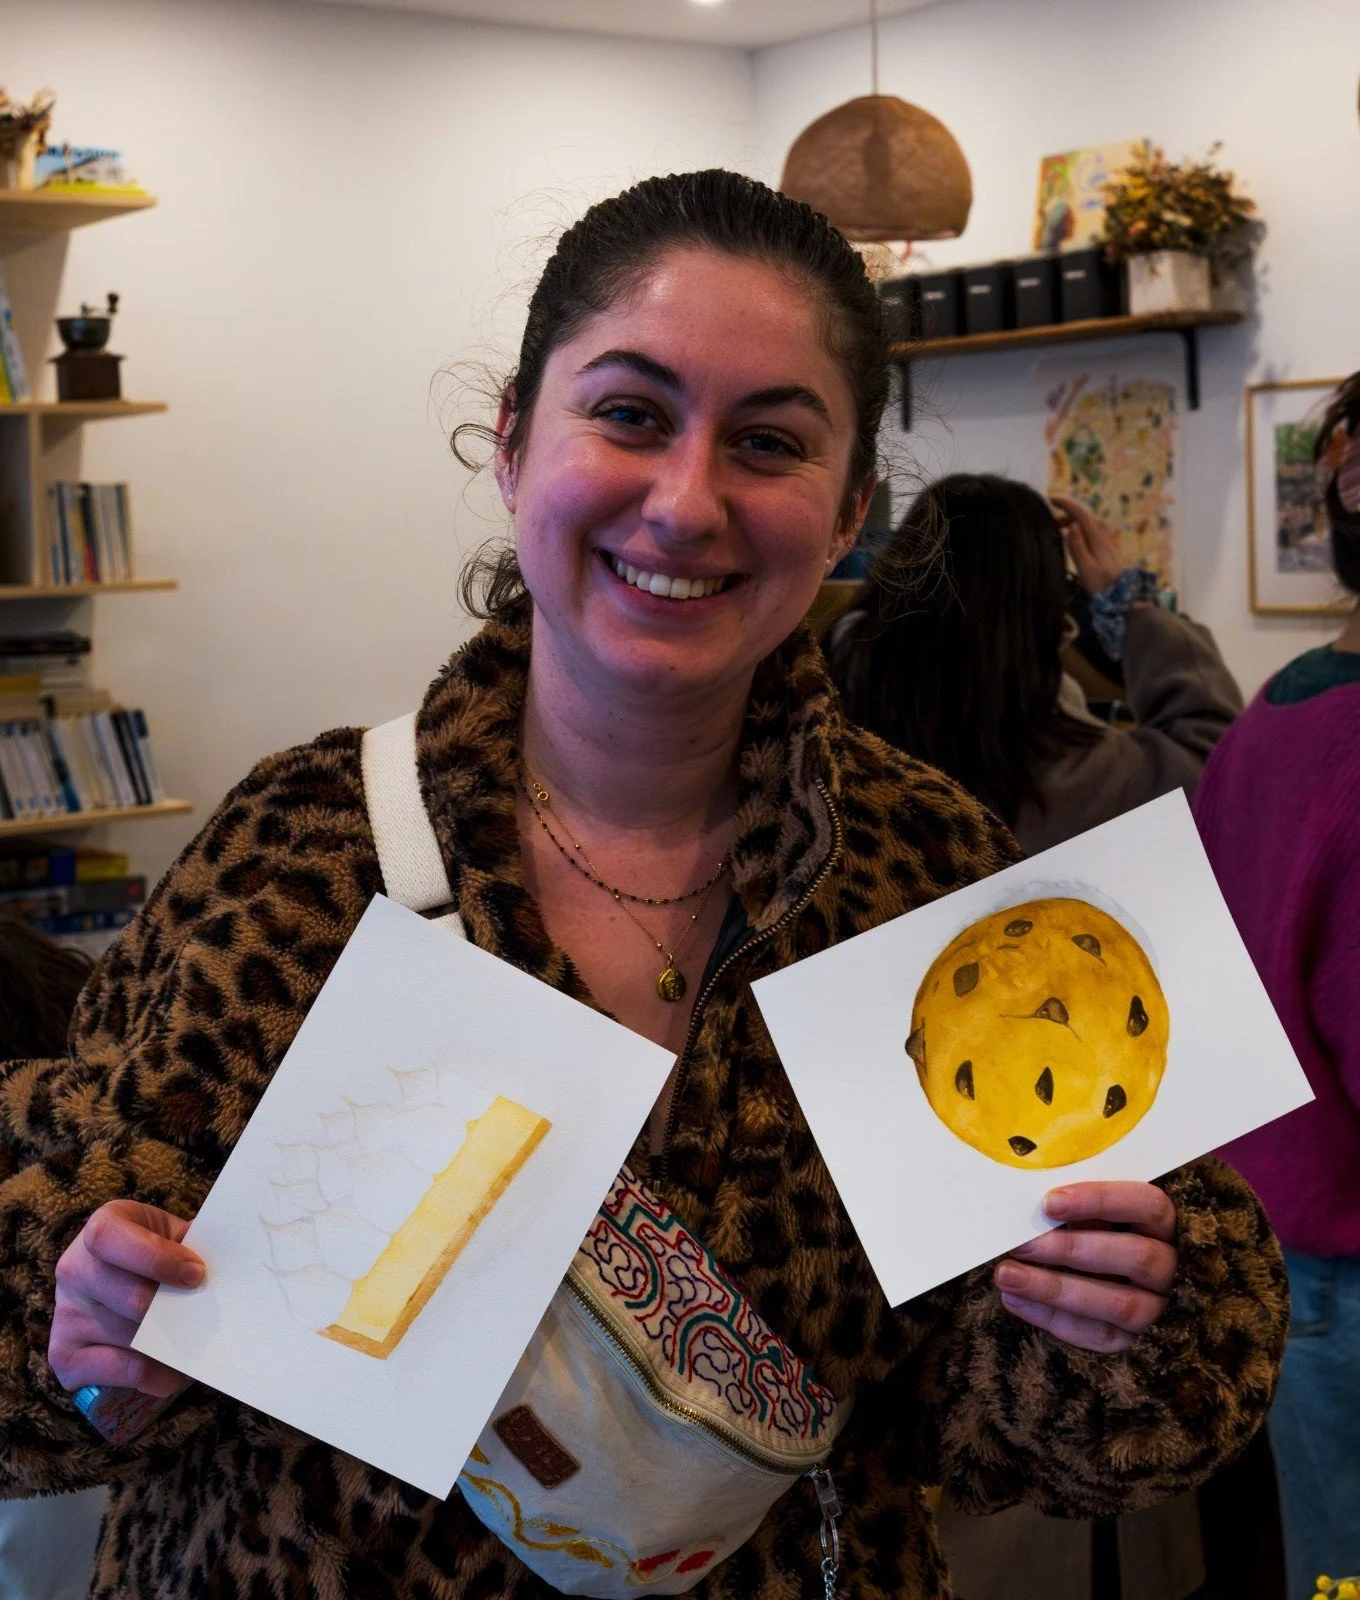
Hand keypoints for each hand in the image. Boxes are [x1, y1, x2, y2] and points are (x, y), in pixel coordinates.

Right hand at [50, 1200, 203, 1397]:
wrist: (127, 1280)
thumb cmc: (159, 1253)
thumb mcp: (175, 1235)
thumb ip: (196, 1242)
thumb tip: (233, 1261)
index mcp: (102, 1228)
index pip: (110, 1238)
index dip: (155, 1257)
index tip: (196, 1274)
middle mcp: (74, 1268)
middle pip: (126, 1296)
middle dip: (172, 1309)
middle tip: (204, 1315)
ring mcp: (64, 1313)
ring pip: (127, 1336)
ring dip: (169, 1343)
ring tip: (198, 1341)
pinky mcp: (64, 1354)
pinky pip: (114, 1370)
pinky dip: (150, 1374)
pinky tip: (174, 1370)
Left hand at [993, 1182, 1177, 1352]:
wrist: (1102, 1278)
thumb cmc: (1090, 1230)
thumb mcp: (1089, 1213)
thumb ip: (1074, 1209)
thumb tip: (1030, 1206)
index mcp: (1161, 1223)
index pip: (1147, 1205)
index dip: (1101, 1201)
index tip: (1050, 1203)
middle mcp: (1168, 1266)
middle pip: (1134, 1256)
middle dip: (1071, 1249)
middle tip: (1020, 1244)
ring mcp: (1157, 1306)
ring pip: (1119, 1303)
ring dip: (1056, 1289)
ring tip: (1008, 1275)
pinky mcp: (1134, 1339)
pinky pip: (1099, 1335)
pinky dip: (1053, 1319)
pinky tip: (1016, 1300)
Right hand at [1051, 495, 1125, 594]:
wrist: (1123, 597)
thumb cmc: (1102, 586)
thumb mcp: (1086, 569)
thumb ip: (1078, 547)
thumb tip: (1071, 526)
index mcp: (1097, 539)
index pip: (1081, 514)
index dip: (1066, 504)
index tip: (1051, 499)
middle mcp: (1104, 536)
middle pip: (1085, 517)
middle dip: (1067, 513)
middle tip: (1050, 522)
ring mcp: (1108, 542)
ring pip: (1089, 525)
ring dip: (1073, 523)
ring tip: (1059, 531)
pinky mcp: (1109, 549)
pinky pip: (1094, 533)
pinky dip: (1081, 531)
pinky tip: (1077, 540)